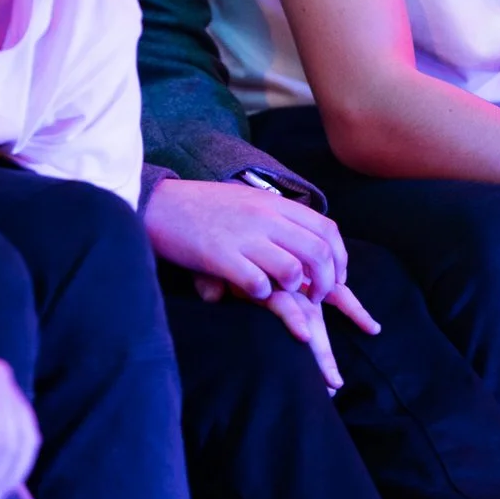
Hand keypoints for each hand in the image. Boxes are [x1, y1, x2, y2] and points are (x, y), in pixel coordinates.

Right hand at [151, 177, 380, 384]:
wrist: (159, 204)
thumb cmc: (203, 207)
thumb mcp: (247, 201)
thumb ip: (277, 219)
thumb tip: (304, 243)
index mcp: (273, 203)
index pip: (327, 229)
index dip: (340, 258)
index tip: (337, 278)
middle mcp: (264, 217)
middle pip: (318, 252)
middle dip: (326, 282)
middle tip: (317, 297)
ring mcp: (243, 236)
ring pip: (293, 269)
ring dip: (296, 290)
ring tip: (286, 295)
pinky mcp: (220, 256)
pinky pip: (257, 283)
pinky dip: (262, 294)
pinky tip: (254, 293)